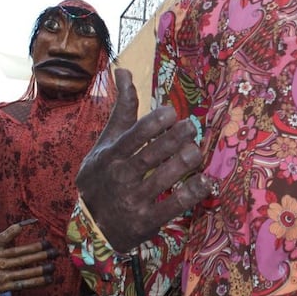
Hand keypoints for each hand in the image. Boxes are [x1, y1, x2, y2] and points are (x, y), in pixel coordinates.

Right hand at [0, 220, 53, 295]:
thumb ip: (6, 235)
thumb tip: (24, 224)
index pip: (8, 235)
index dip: (20, 228)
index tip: (36, 222)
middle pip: (22, 255)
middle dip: (40, 252)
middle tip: (55, 251)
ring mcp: (1, 274)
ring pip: (24, 270)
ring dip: (41, 268)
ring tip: (53, 265)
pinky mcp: (4, 286)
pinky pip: (23, 283)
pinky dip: (36, 282)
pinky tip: (48, 279)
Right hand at [76, 68, 208, 251]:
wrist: (90, 224)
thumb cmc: (103, 174)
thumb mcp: (106, 142)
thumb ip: (122, 109)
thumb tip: (124, 70)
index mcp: (112, 155)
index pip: (135, 134)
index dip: (155, 122)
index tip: (172, 113)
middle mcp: (122, 176)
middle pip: (152, 154)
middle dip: (175, 138)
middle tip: (192, 127)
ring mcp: (134, 200)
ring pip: (164, 179)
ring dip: (184, 162)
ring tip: (196, 151)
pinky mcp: (146, 221)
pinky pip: (172, 206)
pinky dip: (191, 193)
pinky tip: (206, 182)